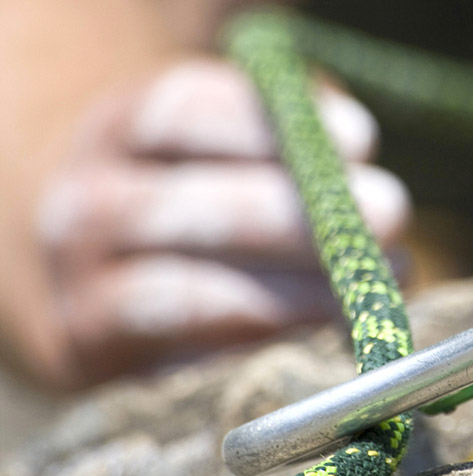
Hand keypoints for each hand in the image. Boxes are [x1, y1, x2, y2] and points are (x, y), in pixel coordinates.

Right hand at [34, 58, 408, 385]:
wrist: (89, 258)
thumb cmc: (201, 183)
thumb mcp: (230, 135)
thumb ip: (292, 131)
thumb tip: (353, 149)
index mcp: (122, 125)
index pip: (182, 112)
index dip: (274, 127)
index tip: (364, 140)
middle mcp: (85, 202)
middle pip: (190, 208)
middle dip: (300, 218)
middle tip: (391, 217)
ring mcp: (78, 286)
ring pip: (184, 295)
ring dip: (291, 296)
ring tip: (368, 294)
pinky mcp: (94, 358)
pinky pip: (179, 364)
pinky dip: (253, 352)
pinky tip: (317, 339)